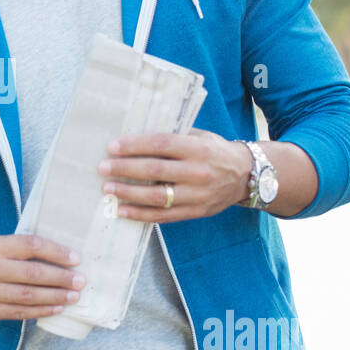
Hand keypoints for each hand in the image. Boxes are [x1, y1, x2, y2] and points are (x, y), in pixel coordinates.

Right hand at [0, 233, 85, 321]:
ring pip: (27, 296)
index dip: (55, 252)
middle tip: (80, 281)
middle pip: (32, 274)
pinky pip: (17, 312)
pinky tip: (55, 308)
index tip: (75, 259)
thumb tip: (57, 254)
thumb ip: (18, 246)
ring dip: (54, 297)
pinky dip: (40, 311)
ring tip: (73, 296)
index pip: (30, 246)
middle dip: (60, 278)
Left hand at [97, 128, 251, 222]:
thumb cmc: (215, 151)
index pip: (161, 144)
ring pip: (156, 197)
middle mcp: (198, 173)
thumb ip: (174, 135)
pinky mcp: (195, 212)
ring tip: (108, 189)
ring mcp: (197, 195)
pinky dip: (139, 214)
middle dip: (125, 169)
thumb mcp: (200, 136)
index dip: (135, 145)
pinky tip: (121, 210)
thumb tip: (136, 134)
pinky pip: (163, 216)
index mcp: (198, 149)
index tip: (112, 147)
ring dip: (128, 193)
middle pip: (155, 171)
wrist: (247, 176)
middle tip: (103, 168)